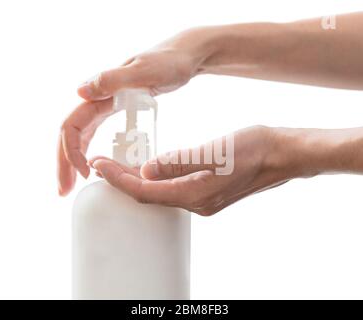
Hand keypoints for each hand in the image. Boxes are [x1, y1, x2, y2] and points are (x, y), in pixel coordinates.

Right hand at [57, 28, 210, 195]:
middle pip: (71, 134)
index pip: (72, 125)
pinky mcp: (117, 109)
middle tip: (63, 191)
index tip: (84, 174)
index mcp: (100, 92)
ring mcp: (107, 104)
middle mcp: (98, 98)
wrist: (183, 58)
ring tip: (71, 184)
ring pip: (81, 135)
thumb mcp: (144, 72)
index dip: (72, 152)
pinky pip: (96, 132)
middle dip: (64, 162)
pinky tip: (92, 165)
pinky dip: (89, 150)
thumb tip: (79, 92)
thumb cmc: (168, 63)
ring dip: (73, 160)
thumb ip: (113, 80)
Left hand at [88, 126, 296, 215]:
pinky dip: (157, 180)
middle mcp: (196, 203)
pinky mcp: (209, 192)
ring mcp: (203, 200)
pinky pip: (174, 190)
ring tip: (120, 164)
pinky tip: (152, 168)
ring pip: (161, 193)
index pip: (145, 190)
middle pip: (149, 195)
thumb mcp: (213, 152)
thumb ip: (178, 162)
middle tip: (103, 163)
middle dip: (123, 181)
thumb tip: (147, 171)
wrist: (281, 155)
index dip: (118, 179)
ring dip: (139, 180)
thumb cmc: (253, 150)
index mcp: (194, 194)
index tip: (98, 165)